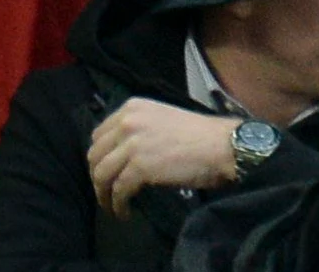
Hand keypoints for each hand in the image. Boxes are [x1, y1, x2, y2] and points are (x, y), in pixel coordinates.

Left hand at [85, 100, 247, 213]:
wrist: (222, 145)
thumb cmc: (200, 135)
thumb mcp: (162, 120)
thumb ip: (138, 130)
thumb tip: (119, 154)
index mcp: (133, 107)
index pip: (99, 135)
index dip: (99, 157)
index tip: (106, 172)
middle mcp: (128, 122)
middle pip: (95, 156)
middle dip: (97, 178)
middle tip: (107, 192)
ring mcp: (132, 144)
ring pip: (101, 175)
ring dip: (104, 195)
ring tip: (112, 206)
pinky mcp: (139, 166)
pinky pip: (118, 190)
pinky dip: (118, 205)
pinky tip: (125, 211)